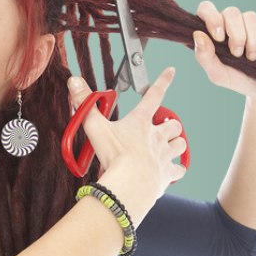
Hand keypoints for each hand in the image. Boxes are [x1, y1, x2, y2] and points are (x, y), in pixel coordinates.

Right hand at [66, 67, 187, 200]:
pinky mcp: (167, 173)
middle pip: (173, 124)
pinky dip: (176, 168)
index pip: (154, 94)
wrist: (130, 184)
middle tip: (160, 128)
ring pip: (180, 143)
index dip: (163, 80)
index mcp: (141, 122)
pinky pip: (179, 168)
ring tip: (167, 146)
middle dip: (169, 124)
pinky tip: (171, 170)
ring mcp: (164, 155)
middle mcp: (156, 136)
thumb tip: (75, 81)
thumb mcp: (95, 127)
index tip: (171, 71)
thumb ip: (85, 104)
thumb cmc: (115, 156)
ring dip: (176, 143)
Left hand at [192, 0, 255, 98]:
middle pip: (231, 12)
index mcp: (213, 32)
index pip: (206, 9)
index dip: (212, 18)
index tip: (219, 38)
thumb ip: (204, 56)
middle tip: (238, 54)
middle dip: (236, 35)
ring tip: (251, 57)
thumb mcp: (217, 74)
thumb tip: (198, 34)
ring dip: (252, 40)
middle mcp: (230, 24)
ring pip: (250, 16)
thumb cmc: (236, 80)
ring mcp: (248, 23)